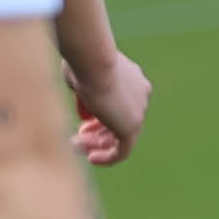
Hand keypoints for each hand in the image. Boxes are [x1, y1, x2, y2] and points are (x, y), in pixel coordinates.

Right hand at [66, 47, 149, 166]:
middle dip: (99, 131)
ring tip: (78, 146)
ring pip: (121, 136)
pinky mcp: (132, 126)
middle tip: (79, 137)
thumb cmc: (82, 62)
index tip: (83, 122)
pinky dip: (108, 157)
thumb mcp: (82, 75)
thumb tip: (84, 114)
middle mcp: (141, 94)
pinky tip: (92, 158)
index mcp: (133, 78)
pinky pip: (123, 150)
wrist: (94, 60)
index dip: (101, 115)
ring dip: (98, 144)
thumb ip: (84, 93)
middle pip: (121, 120)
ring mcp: (139, 111)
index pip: (120, 103)